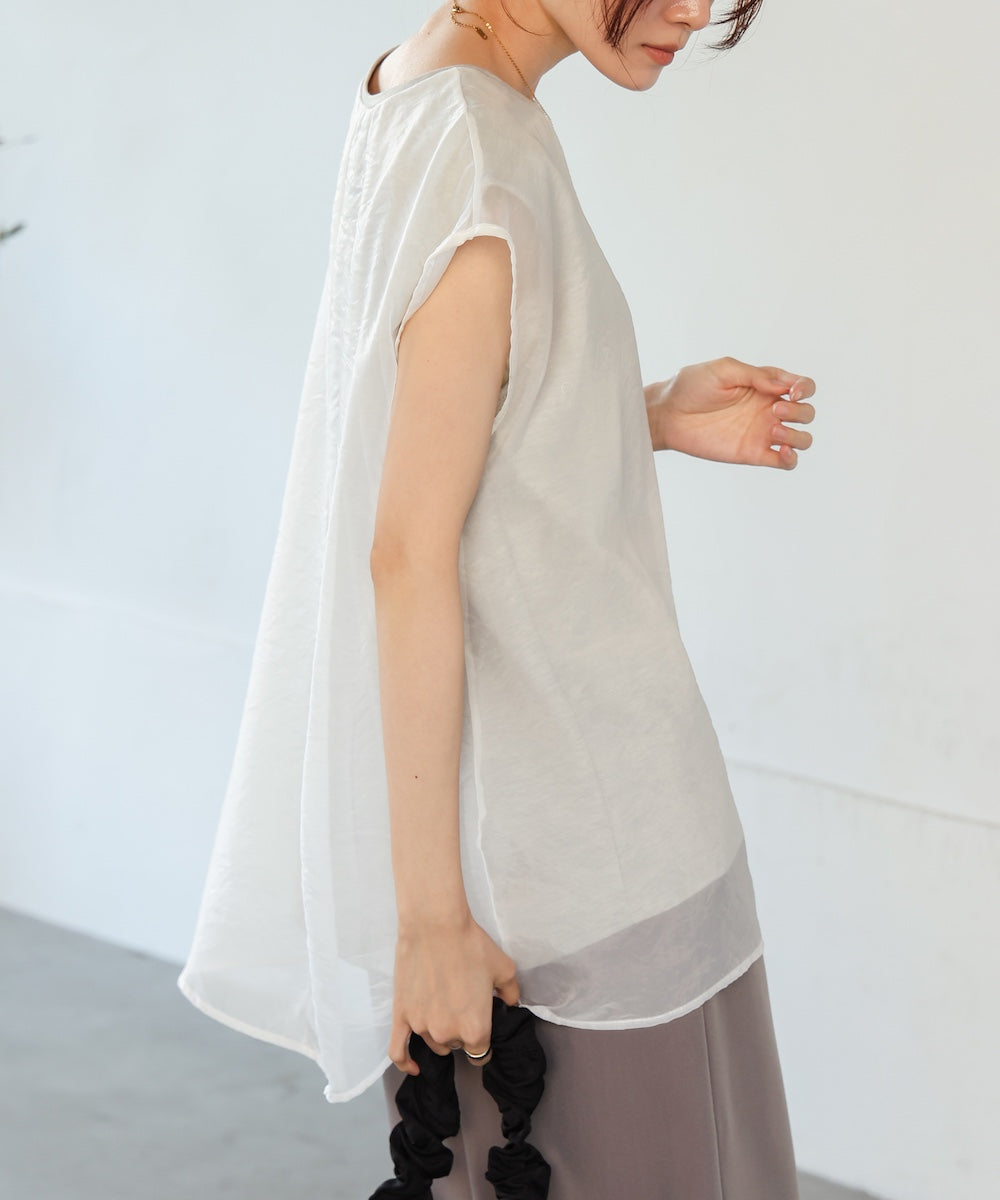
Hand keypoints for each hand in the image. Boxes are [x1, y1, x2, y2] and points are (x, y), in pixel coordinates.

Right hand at [389, 912, 519, 1074]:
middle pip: (456, 1046)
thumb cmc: (471, 945)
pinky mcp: (401, 1016)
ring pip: (434, 1044)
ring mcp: (421, 1026)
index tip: (481, 1029)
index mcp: (475, 1028)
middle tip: (462, 1004)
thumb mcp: (504, 968)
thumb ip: (511, 993)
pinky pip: (397, 1050)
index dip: (483, 1041)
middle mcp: (448, 1033)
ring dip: (440, 1033)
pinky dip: (404, 1063)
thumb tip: (510, 1004)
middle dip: (461, 1031)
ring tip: (444, 1007)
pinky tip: (412, 1067)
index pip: (480, 1052)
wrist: (435, 926)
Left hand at [646, 357, 815, 468]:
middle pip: (806, 413)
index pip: (802, 386)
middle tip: (774, 410)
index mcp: (765, 386)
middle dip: (800, 411)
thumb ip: (756, 375)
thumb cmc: (692, 387)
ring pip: (801, 439)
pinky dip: (791, 459)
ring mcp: (762, 433)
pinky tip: (781, 452)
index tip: (792, 392)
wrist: (668, 414)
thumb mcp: (725, 369)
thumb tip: (783, 386)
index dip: (806, 388)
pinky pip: (784, 462)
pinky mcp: (752, 453)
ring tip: (774, 431)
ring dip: (798, 436)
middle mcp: (768, 409)